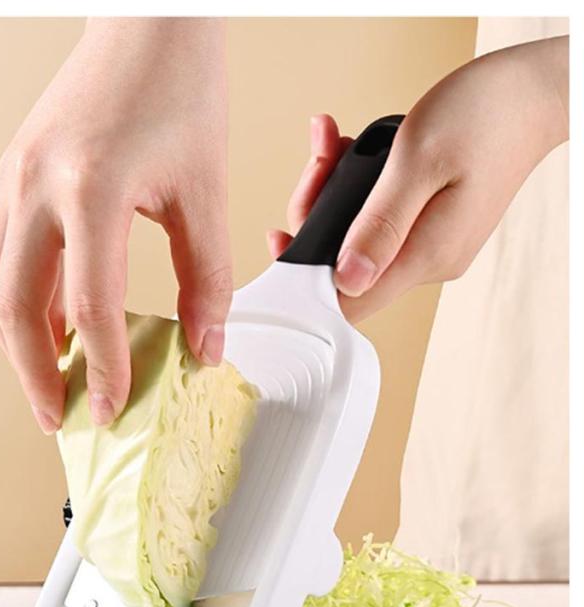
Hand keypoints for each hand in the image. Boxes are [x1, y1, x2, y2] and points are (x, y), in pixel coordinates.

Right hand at [0, 18, 230, 432]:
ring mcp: (15, 178)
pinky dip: (26, 303)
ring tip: (52, 385)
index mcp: (90, 188)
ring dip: (21, 344)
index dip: (104, 369)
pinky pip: (5, 257)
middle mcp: (36, 185)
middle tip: (60, 418)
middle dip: (35, 374)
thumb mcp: (205, 191)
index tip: (115, 410)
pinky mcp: (15, 176)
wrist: (147, 26)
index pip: (92, 307)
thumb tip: (207, 348)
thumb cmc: (180, 91)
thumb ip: (208, 278)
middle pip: (17, 308)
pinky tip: (55, 330)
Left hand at [268, 36, 568, 322]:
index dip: (308, 283)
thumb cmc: (483, 116)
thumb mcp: (419, 162)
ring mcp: (431, 245)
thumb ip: (380, 224)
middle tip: (319, 160)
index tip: (282, 240)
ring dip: (335, 191)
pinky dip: (359, 186)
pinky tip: (352, 149)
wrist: (533, 95)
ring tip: (332, 141)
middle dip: (318, 213)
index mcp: (427, 256)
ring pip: (359, 237)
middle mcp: (428, 261)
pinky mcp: (431, 225)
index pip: (352, 302)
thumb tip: (346, 280)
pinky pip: (379, 218)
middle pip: (347, 266)